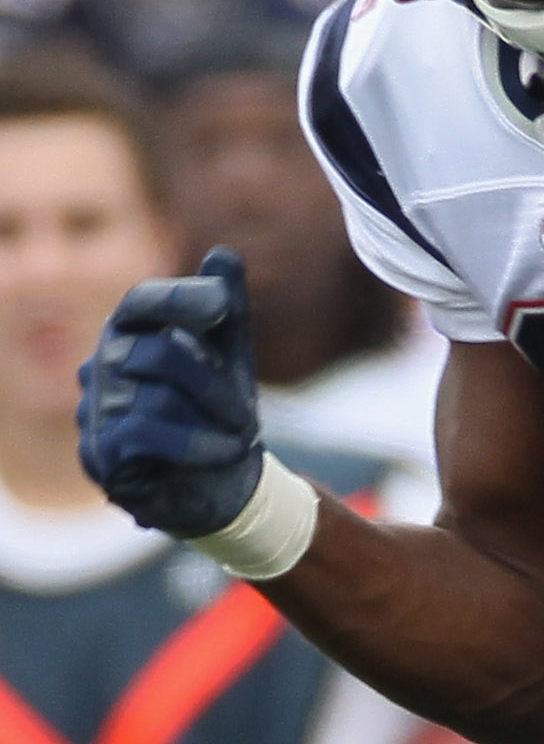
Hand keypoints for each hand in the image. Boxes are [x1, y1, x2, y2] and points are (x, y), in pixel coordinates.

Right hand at [79, 248, 263, 539]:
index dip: (178, 299)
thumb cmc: (220, 416)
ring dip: (211, 421)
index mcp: (129, 336)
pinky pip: (145, 434)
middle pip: (158, 353)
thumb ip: (229, 311)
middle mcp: (102, 368)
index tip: (221, 305)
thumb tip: (224, 255)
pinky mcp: (101, 455)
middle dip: (214, 385)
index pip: (140, 303)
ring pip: (156, 398)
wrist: (223, 488)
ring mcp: (95, 412)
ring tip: (235, 440)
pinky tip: (223, 453)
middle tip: (248, 415)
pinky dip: (196, 444)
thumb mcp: (232, 361)